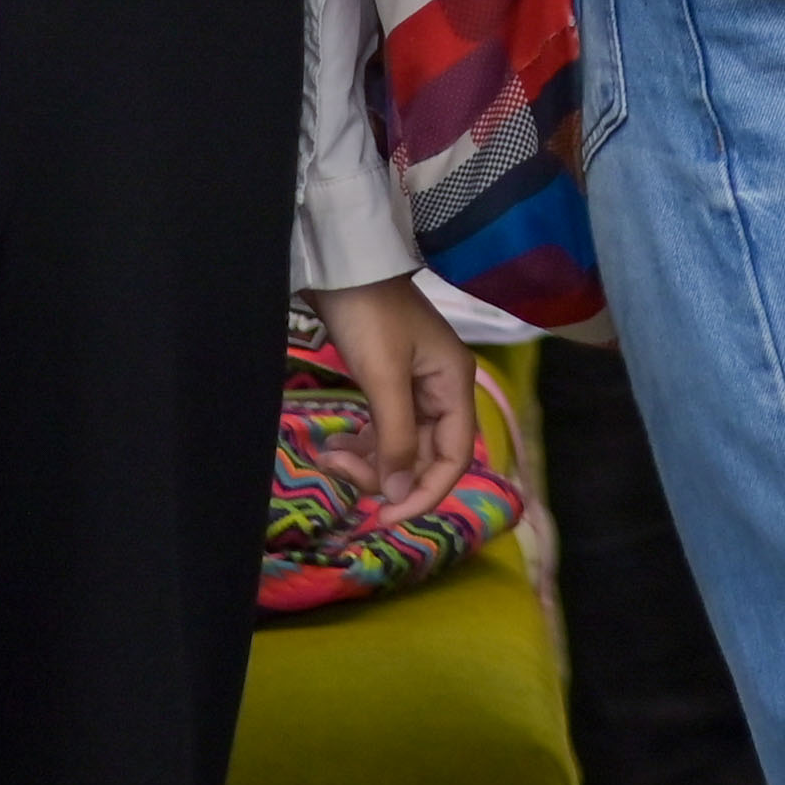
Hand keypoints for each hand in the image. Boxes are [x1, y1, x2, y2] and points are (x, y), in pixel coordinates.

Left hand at [302, 278, 481, 529]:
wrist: (345, 267)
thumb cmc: (370, 317)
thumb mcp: (384, 378)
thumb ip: (396, 437)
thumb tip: (401, 493)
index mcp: (455, 387)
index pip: (454, 459)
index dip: (425, 493)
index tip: (385, 517)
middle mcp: (443, 392)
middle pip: (426, 456)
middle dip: (386, 473)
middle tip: (340, 471)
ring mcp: (417, 388)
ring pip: (402, 446)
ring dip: (369, 461)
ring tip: (329, 458)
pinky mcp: (391, 384)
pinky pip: (384, 430)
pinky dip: (362, 444)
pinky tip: (335, 447)